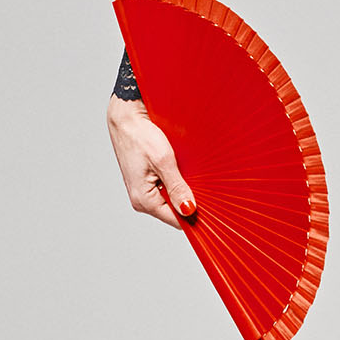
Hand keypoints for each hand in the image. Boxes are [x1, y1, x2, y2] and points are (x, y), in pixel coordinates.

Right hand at [109, 94, 196, 227]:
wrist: (127, 119)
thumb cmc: (141, 137)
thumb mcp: (164, 161)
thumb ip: (177, 187)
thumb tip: (188, 209)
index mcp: (143, 200)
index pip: (175, 220)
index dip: (194, 216)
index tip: (213, 211)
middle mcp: (141, 200)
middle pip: (174, 210)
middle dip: (190, 201)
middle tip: (206, 186)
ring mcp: (144, 191)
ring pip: (171, 199)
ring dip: (183, 189)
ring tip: (191, 173)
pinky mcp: (146, 182)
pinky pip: (166, 189)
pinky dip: (177, 181)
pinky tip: (182, 169)